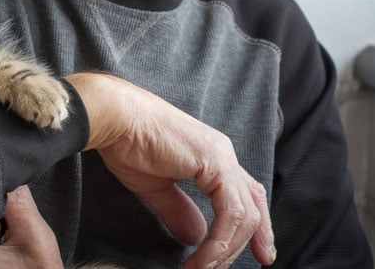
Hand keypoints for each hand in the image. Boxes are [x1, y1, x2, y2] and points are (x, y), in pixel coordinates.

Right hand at [67, 73, 276, 268]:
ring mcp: (222, 156)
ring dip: (226, 250)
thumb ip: (178, 210)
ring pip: (245, 215)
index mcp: (212, 157)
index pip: (246, 196)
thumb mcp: (156, 187)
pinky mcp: (215, 162)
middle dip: (248, 244)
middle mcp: (223, 154)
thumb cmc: (128, 144)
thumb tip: (196, 236)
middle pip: (253, 207)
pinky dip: (220, 240)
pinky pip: (231, 211)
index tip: (259, 255)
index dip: (256, 228)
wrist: (116, 119)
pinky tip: (203, 256)